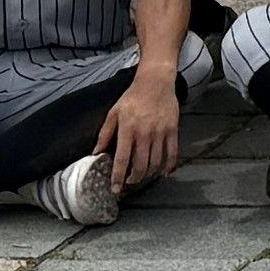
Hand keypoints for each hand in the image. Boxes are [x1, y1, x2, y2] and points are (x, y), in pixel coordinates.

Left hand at [103, 63, 184, 188]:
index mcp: (128, 129)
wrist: (155, 82)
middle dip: (133, 179)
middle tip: (128, 183)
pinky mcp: (173, 130)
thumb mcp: (114, 112)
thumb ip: (105, 133)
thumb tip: (96, 152)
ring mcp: (160, 132)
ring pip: (155, 162)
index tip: (116, 189)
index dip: (118, 177)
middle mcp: (144, 133)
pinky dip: (169, 166)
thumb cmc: (132, 97)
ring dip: (148, 174)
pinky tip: (164, 173)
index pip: (122, 159)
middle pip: (140, 165)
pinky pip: (173, 153)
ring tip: (141, 176)